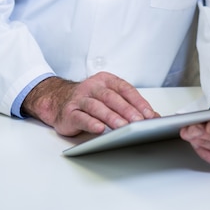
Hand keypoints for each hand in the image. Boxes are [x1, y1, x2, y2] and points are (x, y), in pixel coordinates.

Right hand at [21, 71, 158, 135]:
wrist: (57, 100)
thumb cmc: (88, 99)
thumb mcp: (108, 96)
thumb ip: (128, 105)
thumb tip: (152, 116)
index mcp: (105, 80)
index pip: (125, 89)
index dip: (138, 101)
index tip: (149, 114)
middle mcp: (92, 87)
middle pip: (112, 97)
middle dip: (127, 110)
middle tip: (139, 122)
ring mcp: (80, 99)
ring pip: (97, 107)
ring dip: (111, 117)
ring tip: (123, 127)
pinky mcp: (70, 112)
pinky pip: (81, 117)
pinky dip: (91, 123)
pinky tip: (100, 129)